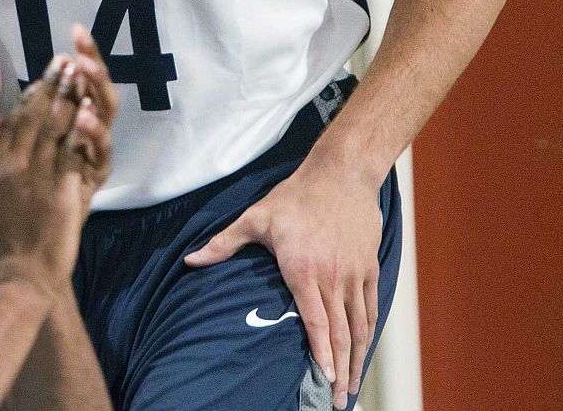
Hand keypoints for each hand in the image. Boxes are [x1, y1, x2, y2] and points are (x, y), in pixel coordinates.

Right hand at [0, 52, 110, 290]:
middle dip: (42, 83)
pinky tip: (88, 106)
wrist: (15, 286)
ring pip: (50, 123)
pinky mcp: (61, 188)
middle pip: (25, 113)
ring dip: (63, 94)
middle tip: (57, 60)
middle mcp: (4, 165)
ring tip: (74, 70)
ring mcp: (34, 175)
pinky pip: (71, 147)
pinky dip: (80, 124)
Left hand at [66, 24, 117, 197]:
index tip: (74, 33)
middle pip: (90, 91)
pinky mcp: (90, 182)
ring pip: (102, 116)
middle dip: (89, 65)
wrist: (13, 253)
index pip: (71, 82)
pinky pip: (99, 153)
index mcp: (56, 122)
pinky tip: (85, 116)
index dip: (76, 57)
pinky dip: (94, 133)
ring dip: (96, 89)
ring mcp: (86, 157)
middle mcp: (76, 135)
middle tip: (82, 43)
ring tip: (85, 67)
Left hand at [183, 161, 381, 408]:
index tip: (324, 377)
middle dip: (341, 370)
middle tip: (338, 399)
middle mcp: (333, 278)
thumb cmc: (295, 196)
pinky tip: (363, 351)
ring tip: (352, 387)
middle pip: (340, 333)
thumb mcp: (255, 217)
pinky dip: (368, 334)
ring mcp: (355, 275)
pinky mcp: (369, 270)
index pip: (315, 320)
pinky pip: (372, 309)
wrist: (341, 175)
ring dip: (358, 359)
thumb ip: (223, 243)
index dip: (321, 352)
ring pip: (359, 326)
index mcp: (303, 269)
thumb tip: (190, 260)